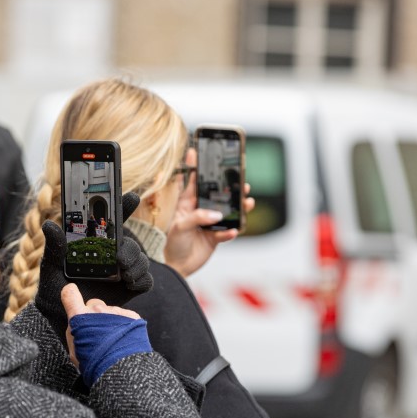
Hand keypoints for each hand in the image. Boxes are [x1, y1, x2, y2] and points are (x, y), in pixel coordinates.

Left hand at [34, 193, 151, 346]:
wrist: (64, 321)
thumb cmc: (54, 292)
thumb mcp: (51, 269)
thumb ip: (55, 248)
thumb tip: (50, 226)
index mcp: (94, 243)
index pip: (111, 220)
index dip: (123, 206)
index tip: (132, 197)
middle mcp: (110, 254)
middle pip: (130, 243)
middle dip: (129, 248)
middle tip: (119, 260)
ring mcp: (122, 271)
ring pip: (140, 260)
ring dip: (136, 264)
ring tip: (124, 274)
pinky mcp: (130, 288)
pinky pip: (146, 280)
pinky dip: (142, 280)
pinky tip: (130, 284)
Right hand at [60, 283, 139, 366]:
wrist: (121, 368)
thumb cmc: (95, 363)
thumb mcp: (74, 351)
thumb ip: (74, 333)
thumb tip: (75, 325)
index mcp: (79, 317)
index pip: (70, 294)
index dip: (70, 294)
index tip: (71, 296)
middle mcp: (97, 310)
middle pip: (93, 304)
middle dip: (93, 315)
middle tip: (97, 333)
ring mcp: (115, 311)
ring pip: (110, 312)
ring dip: (110, 322)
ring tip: (111, 341)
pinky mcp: (130, 316)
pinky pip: (125, 317)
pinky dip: (124, 326)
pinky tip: (122, 340)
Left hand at [163, 148, 254, 276]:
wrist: (174, 266)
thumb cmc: (169, 244)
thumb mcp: (179, 227)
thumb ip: (197, 218)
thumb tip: (216, 214)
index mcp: (185, 204)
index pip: (191, 182)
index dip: (193, 166)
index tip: (196, 150)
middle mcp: (198, 211)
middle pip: (216, 194)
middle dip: (229, 186)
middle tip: (241, 179)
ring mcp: (208, 224)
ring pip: (227, 211)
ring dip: (238, 206)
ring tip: (247, 201)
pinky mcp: (214, 238)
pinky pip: (226, 232)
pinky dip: (231, 231)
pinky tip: (233, 230)